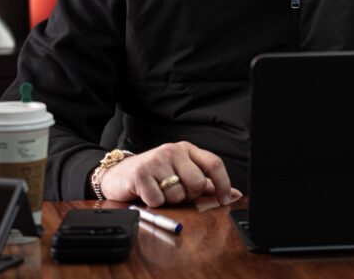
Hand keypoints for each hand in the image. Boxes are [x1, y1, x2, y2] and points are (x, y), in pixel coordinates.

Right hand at [100, 141, 241, 207]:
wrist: (118, 175)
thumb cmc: (154, 176)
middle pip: (197, 183)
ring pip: (178, 194)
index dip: (223, 183)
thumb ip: (207, 184)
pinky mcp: (141, 173)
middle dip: (189, 195)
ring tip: (159, 191)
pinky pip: (159, 200)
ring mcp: (156, 160)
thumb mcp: (181, 174)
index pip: (213, 163)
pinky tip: (147, 194)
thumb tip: (235, 194)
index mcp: (186, 149)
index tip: (225, 200)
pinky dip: (154, 203)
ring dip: (169, 200)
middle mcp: (173, 150)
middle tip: (175, 192)